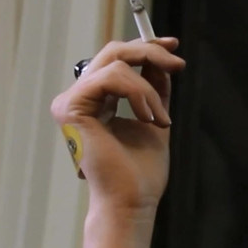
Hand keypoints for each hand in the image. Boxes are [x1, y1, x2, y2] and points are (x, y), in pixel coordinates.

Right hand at [50, 37, 185, 215]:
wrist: (132, 199)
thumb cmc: (141, 171)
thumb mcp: (154, 119)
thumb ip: (153, 89)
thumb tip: (160, 60)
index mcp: (95, 101)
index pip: (116, 61)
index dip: (145, 47)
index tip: (173, 47)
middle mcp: (78, 99)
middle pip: (113, 52)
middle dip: (150, 53)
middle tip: (177, 65)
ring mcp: (70, 102)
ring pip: (116, 64)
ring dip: (148, 90)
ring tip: (159, 119)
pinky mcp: (71, 107)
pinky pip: (111, 78)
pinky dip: (138, 94)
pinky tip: (148, 119)